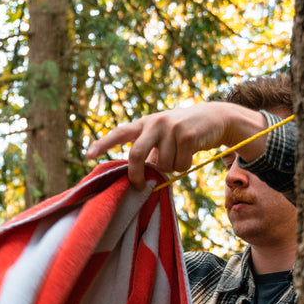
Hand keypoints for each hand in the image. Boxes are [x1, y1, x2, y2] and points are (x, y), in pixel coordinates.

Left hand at [85, 103, 267, 188]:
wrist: (216, 118)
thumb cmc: (183, 133)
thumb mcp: (162, 137)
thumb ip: (148, 153)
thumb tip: (137, 179)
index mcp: (144, 123)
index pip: (119, 133)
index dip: (103, 144)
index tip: (88, 155)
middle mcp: (154, 122)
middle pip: (136, 154)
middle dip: (136, 174)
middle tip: (137, 186)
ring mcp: (170, 127)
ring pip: (163, 165)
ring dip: (172, 168)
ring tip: (180, 155)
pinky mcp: (187, 134)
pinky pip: (179, 165)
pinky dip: (185, 166)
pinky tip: (191, 153)